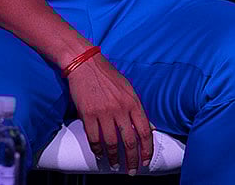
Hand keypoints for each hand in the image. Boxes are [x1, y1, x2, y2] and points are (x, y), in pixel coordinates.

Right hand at [67, 52, 152, 174]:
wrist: (85, 64)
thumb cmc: (108, 75)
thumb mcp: (129, 89)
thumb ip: (138, 109)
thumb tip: (149, 127)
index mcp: (133, 102)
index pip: (144, 131)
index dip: (146, 149)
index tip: (146, 161)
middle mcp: (120, 109)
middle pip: (130, 141)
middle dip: (132, 159)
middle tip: (132, 170)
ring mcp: (104, 112)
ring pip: (112, 143)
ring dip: (115, 158)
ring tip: (116, 166)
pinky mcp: (88, 114)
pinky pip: (94, 138)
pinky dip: (97, 150)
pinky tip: (100, 156)